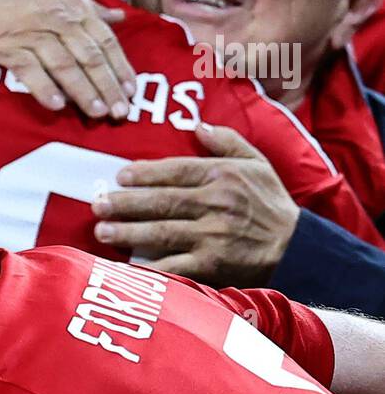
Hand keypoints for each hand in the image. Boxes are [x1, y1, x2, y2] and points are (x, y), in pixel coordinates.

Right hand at [0, 0, 134, 117]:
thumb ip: (89, 8)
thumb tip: (118, 21)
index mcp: (72, 5)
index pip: (104, 39)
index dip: (120, 66)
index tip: (132, 90)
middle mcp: (57, 19)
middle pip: (89, 56)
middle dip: (107, 86)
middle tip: (121, 112)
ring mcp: (32, 34)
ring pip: (65, 66)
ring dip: (83, 92)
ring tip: (98, 113)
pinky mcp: (8, 48)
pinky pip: (31, 72)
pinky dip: (45, 89)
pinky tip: (59, 107)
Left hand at [91, 123, 300, 283]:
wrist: (296, 248)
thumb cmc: (271, 204)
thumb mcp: (256, 163)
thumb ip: (225, 142)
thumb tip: (196, 125)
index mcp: (222, 176)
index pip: (176, 171)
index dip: (146, 173)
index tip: (119, 175)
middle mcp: (215, 205)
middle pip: (163, 202)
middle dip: (127, 203)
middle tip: (98, 204)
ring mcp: (212, 237)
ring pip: (163, 233)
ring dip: (129, 233)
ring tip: (102, 231)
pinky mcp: (211, 266)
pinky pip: (174, 268)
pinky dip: (151, 269)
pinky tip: (128, 268)